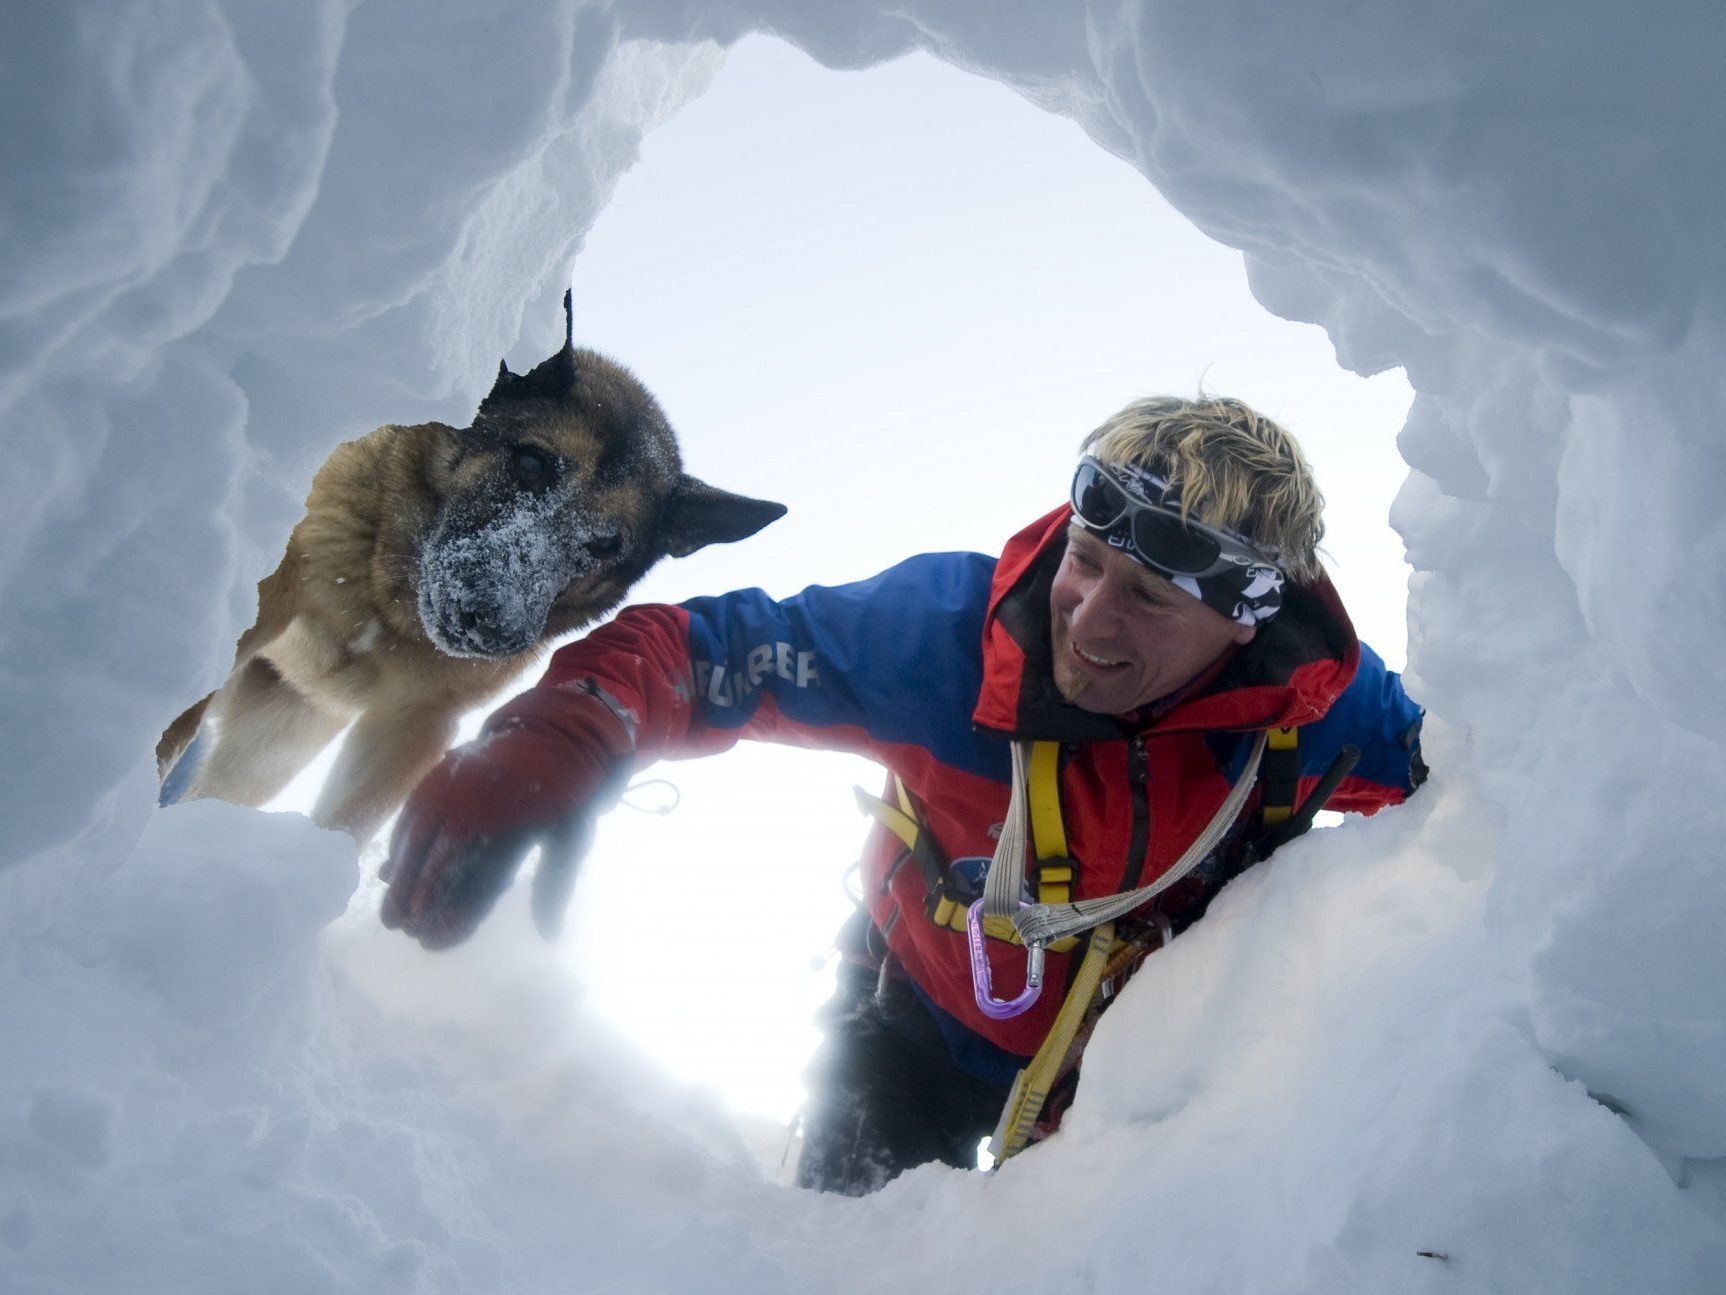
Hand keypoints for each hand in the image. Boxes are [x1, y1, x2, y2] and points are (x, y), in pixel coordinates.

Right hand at [379, 698, 624, 947]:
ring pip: (417, 837)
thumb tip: (550, 936)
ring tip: (389, 911)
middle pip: (433, 856)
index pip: (467, 871)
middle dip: (413, 894)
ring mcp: (453, 787)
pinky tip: (391, 870)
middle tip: (398, 927)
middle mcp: (472, 803)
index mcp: (507, 821)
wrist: (553, 730)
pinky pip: (413, 814)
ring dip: (401, 875)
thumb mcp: (573, 835)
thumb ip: (555, 884)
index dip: (446, 903)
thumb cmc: (568, 791)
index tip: (429, 931)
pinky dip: (401, 843)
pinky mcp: (441, 775)